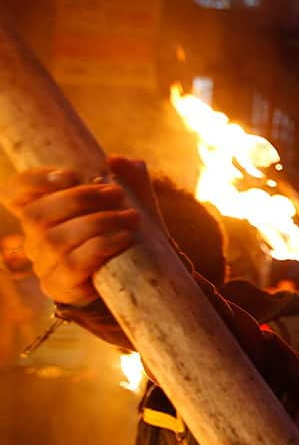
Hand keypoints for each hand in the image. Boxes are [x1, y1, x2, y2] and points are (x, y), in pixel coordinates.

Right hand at [1, 157, 146, 305]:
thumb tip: (118, 160)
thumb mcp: (128, 204)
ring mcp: (43, 262)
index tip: (71, 175)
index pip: (18, 191)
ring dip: (98, 223)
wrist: (133, 276)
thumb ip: (127, 179)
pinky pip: (73, 264)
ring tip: (130, 217)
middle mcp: (34, 236)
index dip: (35, 180)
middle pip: (38, 213)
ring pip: (57, 239)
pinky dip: (101, 246)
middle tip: (116, 193)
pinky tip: (124, 238)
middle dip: (80, 199)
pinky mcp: (60, 284)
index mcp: (42, 211)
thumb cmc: (123, 231)